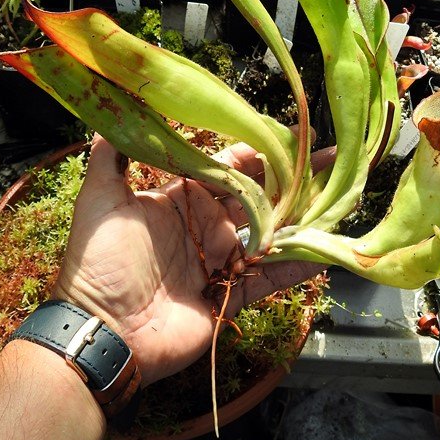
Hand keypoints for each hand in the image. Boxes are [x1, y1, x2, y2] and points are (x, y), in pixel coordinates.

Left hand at [54, 135, 329, 385]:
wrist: (104, 330)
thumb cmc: (100, 263)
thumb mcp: (100, 201)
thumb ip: (110, 156)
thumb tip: (113, 109)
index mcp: (180, 200)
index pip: (226, 167)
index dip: (257, 151)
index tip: (290, 137)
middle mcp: (204, 227)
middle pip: (257, 198)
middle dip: (292, 180)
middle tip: (330, 162)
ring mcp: (219, 262)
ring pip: (269, 236)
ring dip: (302, 220)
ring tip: (339, 201)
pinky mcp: (229, 296)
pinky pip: (268, 279)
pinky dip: (295, 268)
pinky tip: (325, 253)